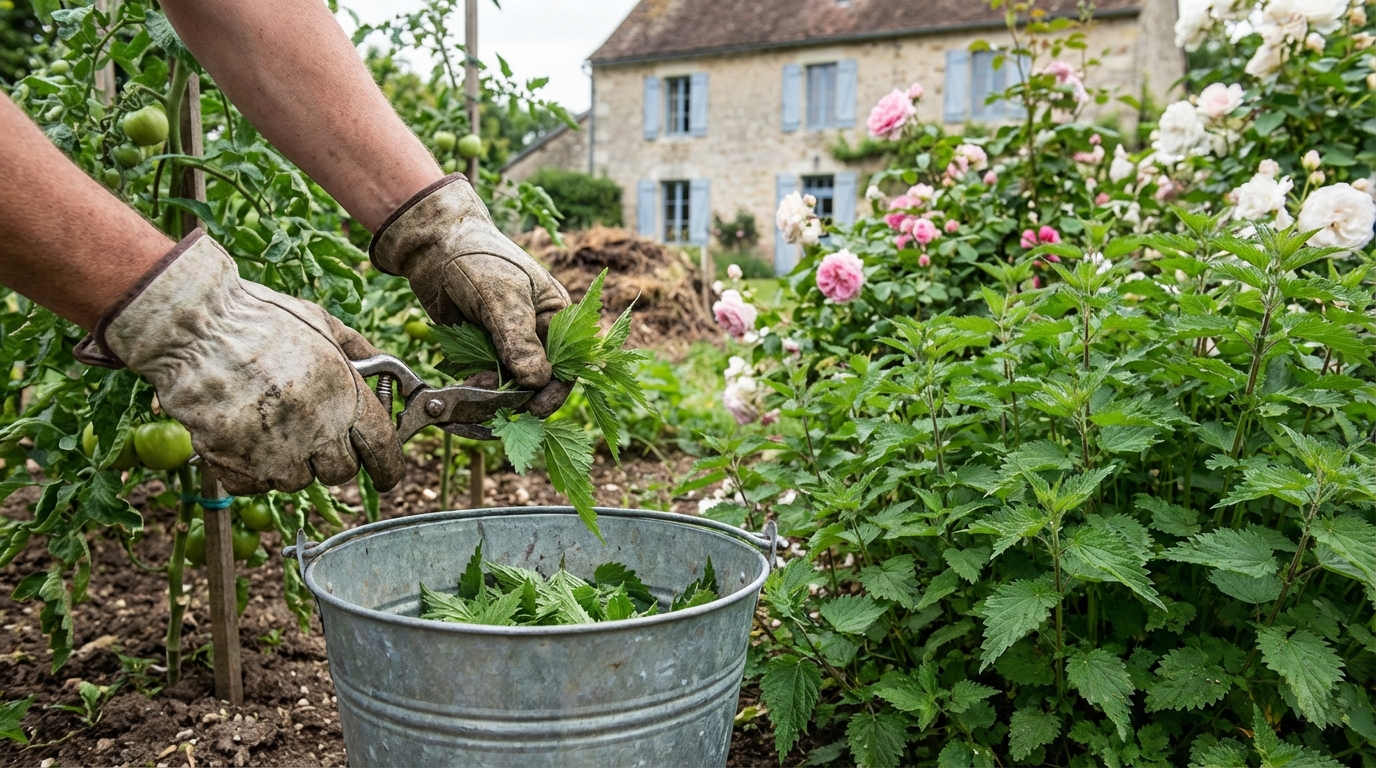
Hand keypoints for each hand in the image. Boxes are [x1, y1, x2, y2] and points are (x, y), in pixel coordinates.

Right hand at [76, 232, 405, 494]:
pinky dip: (253, 469)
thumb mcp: (322, 323)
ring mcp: (273, 453)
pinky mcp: (233, 465)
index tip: (386, 474)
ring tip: (271, 425)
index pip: (382, 448)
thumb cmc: (258, 318)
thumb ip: (359, 352)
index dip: (388, 466)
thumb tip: (386, 371)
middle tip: (316, 434)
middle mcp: (315, 431)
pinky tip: (243, 436)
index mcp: (344, 397)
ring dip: (292, 462)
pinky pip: (255, 485)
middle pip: (341, 472)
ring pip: (298, 480)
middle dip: (334, 457)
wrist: (192, 326)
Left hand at [370, 175, 573, 416]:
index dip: (551, 392)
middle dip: (516, 397)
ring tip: (472, 388)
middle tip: (494, 405)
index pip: (565, 366)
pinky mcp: (481, 351)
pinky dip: (474, 387)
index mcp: (556, 318)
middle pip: (536, 383)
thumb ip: (519, 338)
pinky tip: (462, 383)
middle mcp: (536, 337)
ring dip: (491, 395)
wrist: (432, 245)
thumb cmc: (478, 259)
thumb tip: (536, 380)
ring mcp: (507, 346)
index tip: (532, 409)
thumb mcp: (503, 295)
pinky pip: (483, 380)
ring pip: (507, 387)